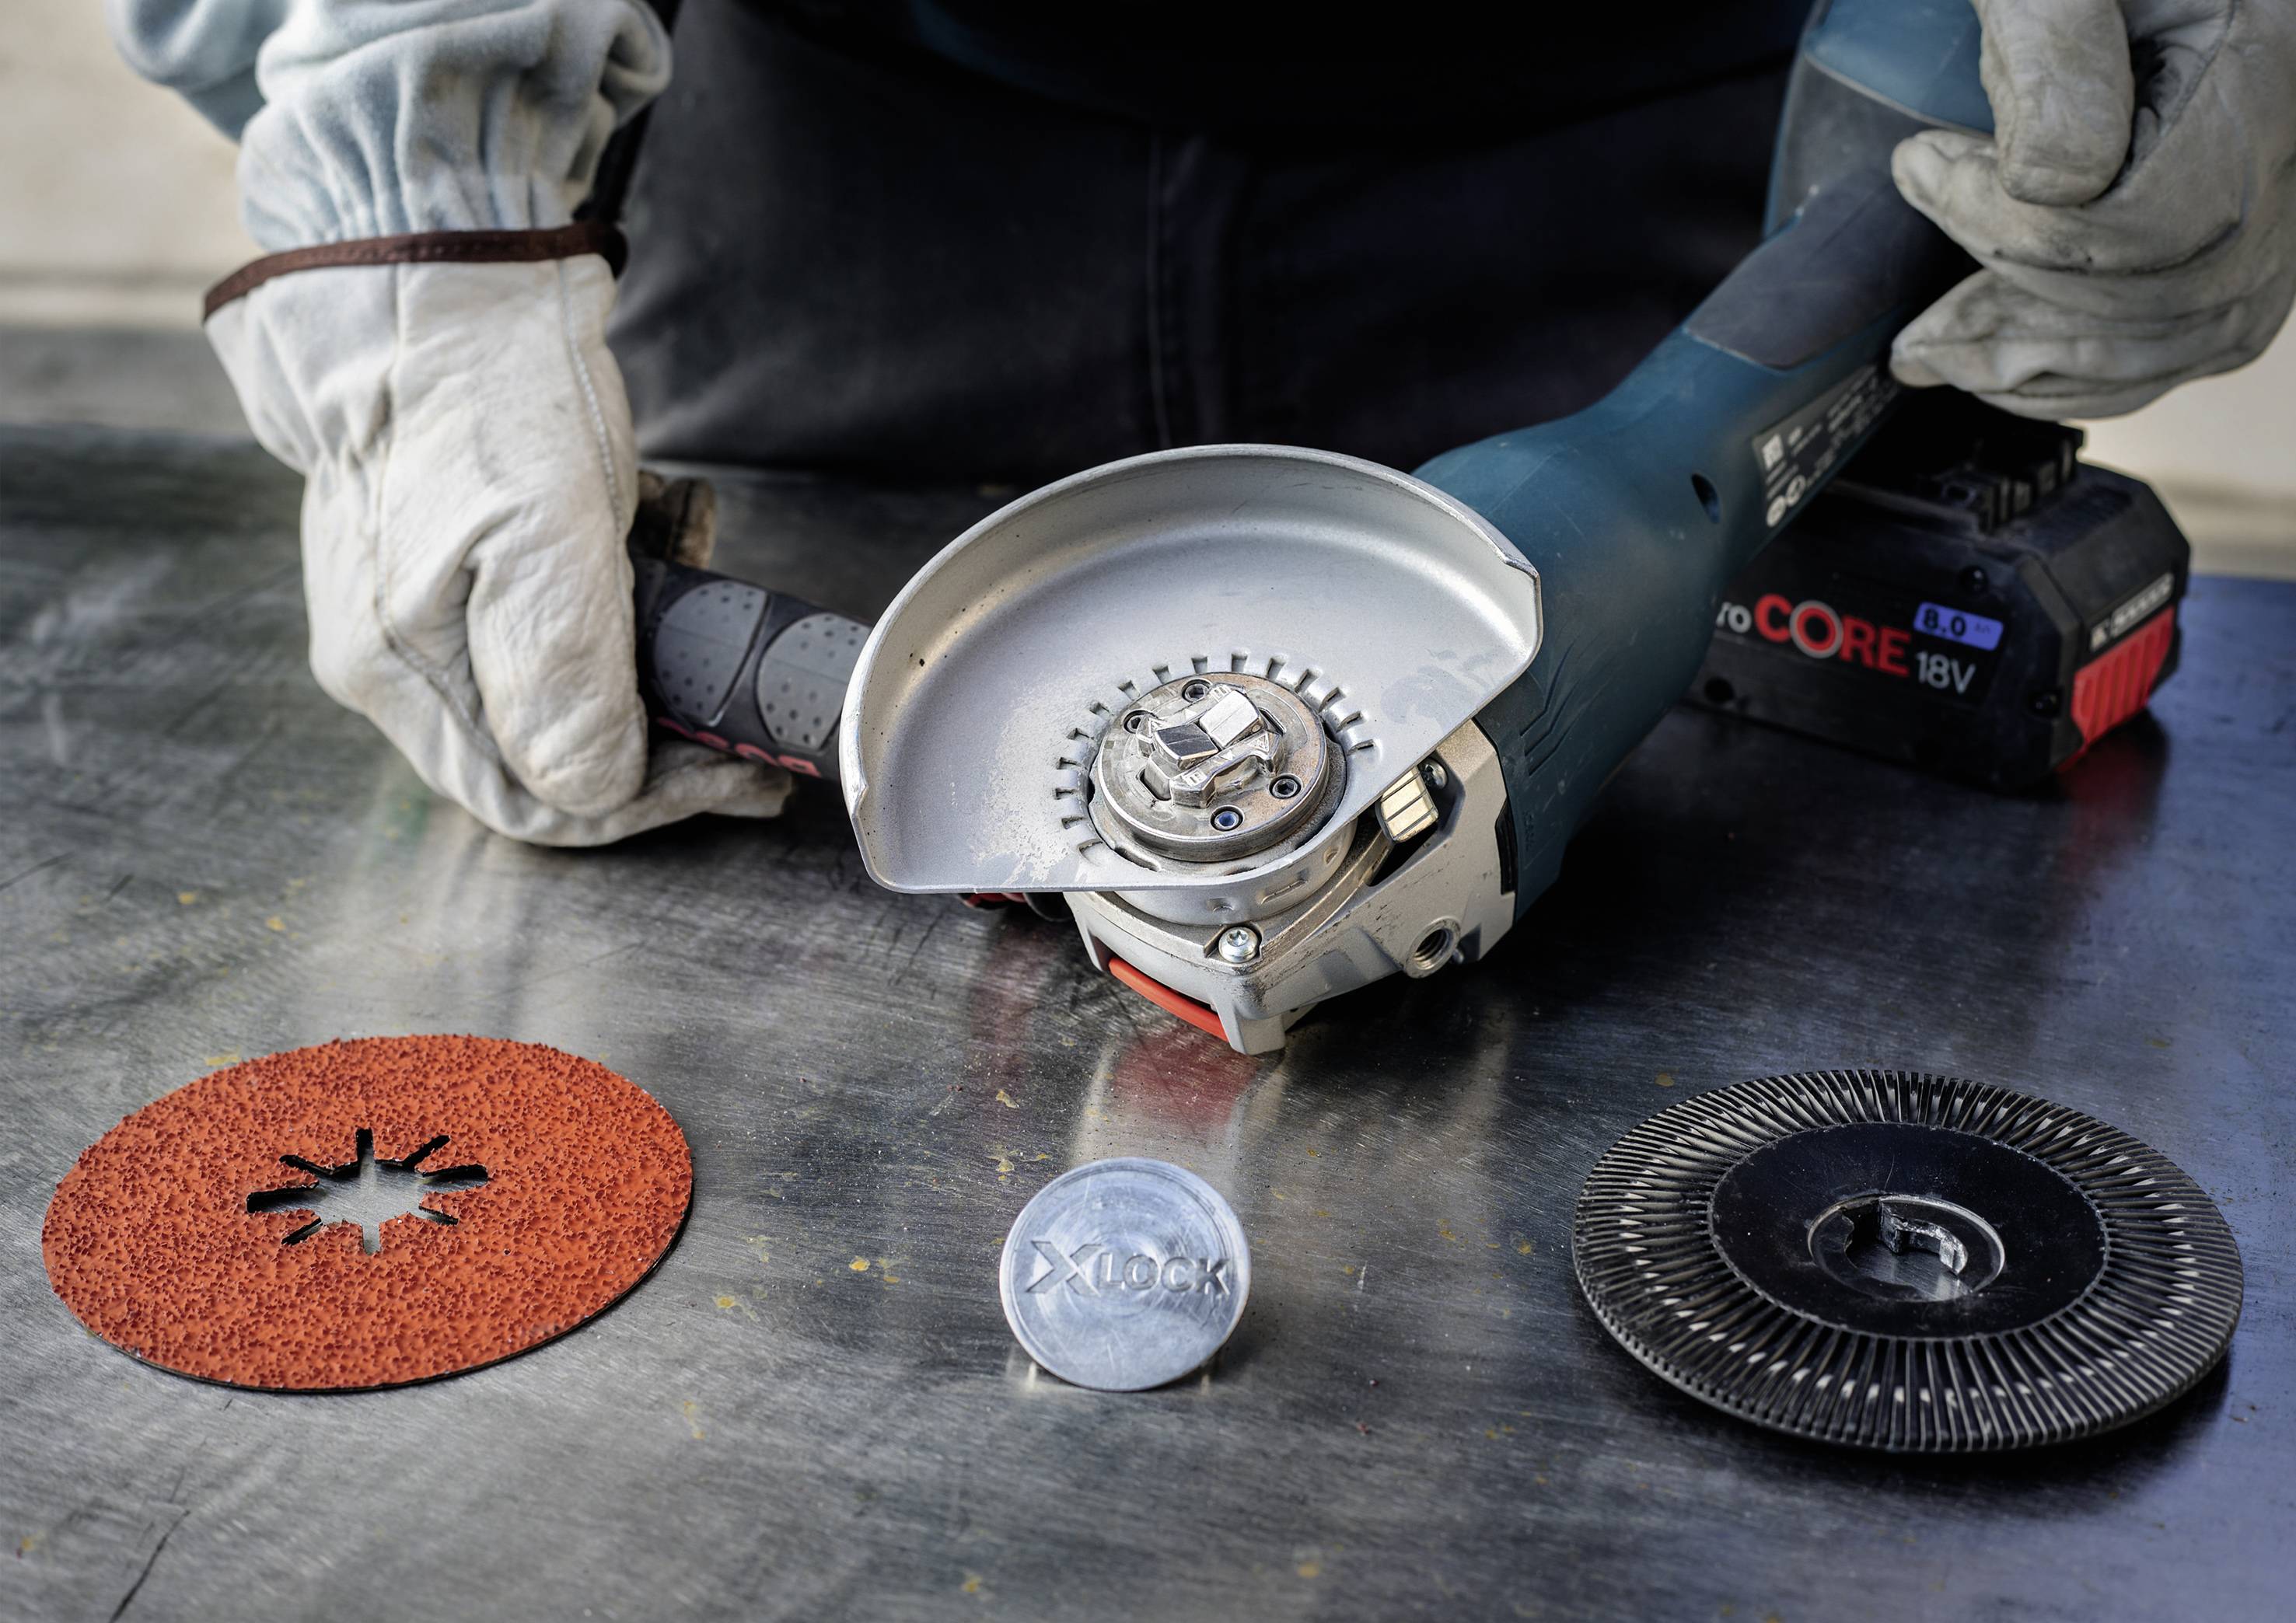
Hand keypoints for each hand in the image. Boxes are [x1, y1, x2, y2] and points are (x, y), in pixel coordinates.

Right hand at [206, 252, 790, 843]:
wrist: (440, 270)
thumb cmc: (484, 392)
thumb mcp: (543, 538)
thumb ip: (562, 676)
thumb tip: (591, 791)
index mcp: (399, 670)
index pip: (534, 802)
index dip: (645, 805)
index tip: (735, 775)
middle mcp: (397, 659)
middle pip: (550, 759)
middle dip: (660, 743)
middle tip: (748, 726)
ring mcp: (425, 610)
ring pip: (566, 690)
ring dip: (648, 656)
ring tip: (698, 577)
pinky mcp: (463, 559)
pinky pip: (562, 619)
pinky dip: (626, 593)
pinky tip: (659, 529)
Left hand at [1890, 0, 2295, 417]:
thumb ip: (2053, 51)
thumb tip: (2046, 182)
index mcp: (2258, 69)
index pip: (2150, 221)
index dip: (2018, 232)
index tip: (1920, 173)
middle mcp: (2292, 149)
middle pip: (2170, 295)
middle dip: (2015, 319)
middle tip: (1912, 331)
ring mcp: (2285, 200)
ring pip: (2182, 339)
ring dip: (2039, 368)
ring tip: (1935, 357)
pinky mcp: (2256, 238)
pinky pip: (2192, 342)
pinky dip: (2090, 373)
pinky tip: (2004, 371)